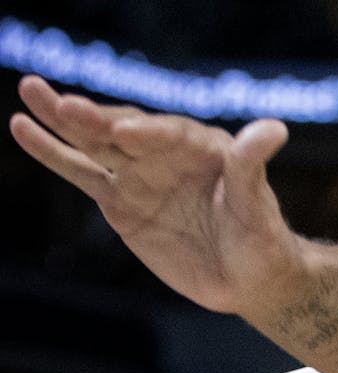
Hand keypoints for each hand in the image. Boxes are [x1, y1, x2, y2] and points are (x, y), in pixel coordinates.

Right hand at [9, 75, 299, 315]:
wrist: (249, 277)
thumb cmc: (262, 239)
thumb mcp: (258, 206)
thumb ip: (252, 166)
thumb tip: (273, 128)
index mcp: (204, 146)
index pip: (172, 135)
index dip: (151, 133)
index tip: (129, 133)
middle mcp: (166, 152)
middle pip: (125, 130)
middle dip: (96, 118)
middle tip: (64, 104)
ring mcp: (139, 174)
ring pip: (95, 143)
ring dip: (62, 121)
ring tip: (30, 90)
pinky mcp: (118, 200)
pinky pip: (81, 172)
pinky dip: (53, 152)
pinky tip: (23, 127)